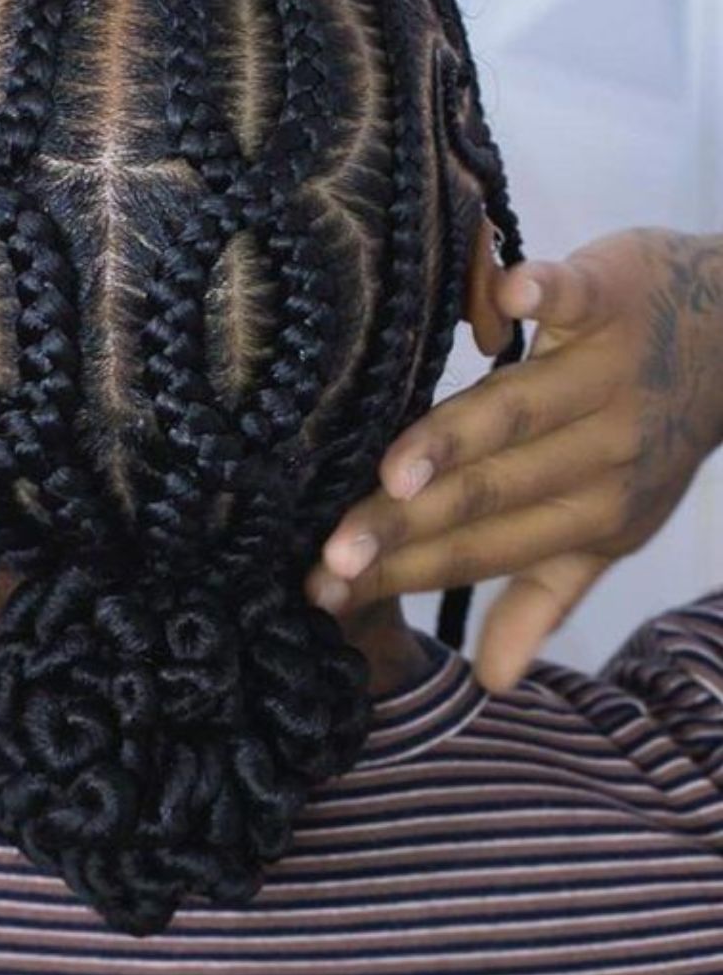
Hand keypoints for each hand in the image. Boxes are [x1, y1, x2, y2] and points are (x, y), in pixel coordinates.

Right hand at [306, 229, 722, 691]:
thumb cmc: (649, 437)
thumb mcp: (611, 526)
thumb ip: (545, 593)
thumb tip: (492, 682)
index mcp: (592, 514)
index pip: (481, 550)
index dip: (402, 576)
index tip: (324, 594)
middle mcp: (602, 451)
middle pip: (486, 492)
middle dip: (403, 526)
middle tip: (330, 555)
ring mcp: (608, 373)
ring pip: (518, 411)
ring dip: (456, 441)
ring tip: (392, 474)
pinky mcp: (613, 297)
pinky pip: (575, 296)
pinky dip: (545, 292)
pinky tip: (507, 295)